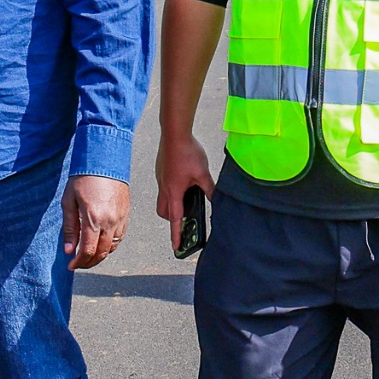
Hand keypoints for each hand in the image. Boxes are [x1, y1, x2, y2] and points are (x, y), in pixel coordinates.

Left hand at [63, 175, 128, 270]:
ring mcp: (121, 218)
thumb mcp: (69, 202)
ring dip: (100, 255)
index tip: (71, 266)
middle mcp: (110, 221)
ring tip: (88, 255)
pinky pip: (120, 237)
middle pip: (101, 253)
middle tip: (78, 264)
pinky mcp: (126, 214)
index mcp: (94, 218)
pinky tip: (100, 244)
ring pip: (112, 247)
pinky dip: (110, 245)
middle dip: (89, 262)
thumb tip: (69, 250)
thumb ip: (70, 228)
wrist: (104, 160)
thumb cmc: (83, 178)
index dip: (79, 262)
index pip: (88, 250)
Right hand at [155, 128, 217, 249]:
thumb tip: (217, 200)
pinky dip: (172, 190)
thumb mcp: (203, 173)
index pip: (175, 219)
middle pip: (164, 211)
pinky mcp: (161, 170)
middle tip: (184, 218)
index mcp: (173, 191)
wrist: (174, 132)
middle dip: (172, 218)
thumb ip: (210, 189)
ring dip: (172, 203)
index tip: (177, 246)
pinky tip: (184, 179)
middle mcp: (164, 187)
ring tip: (187, 197)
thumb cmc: (187, 152)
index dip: (176, 234)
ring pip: (163, 198)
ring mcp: (161, 178)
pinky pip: (164, 186)